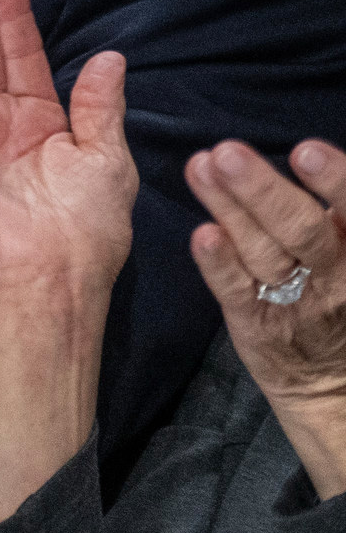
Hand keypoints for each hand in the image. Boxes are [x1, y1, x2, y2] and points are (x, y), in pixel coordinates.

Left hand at [188, 135, 345, 498]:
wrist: (330, 381)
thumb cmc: (338, 294)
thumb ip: (337, 210)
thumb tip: (314, 151)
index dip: (335, 181)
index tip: (305, 151)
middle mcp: (335, 276)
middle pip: (302, 230)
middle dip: (264, 190)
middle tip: (228, 153)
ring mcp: (295, 301)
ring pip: (264, 254)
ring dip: (229, 209)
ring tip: (200, 167)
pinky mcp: (257, 322)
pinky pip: (237, 290)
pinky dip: (219, 264)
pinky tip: (202, 235)